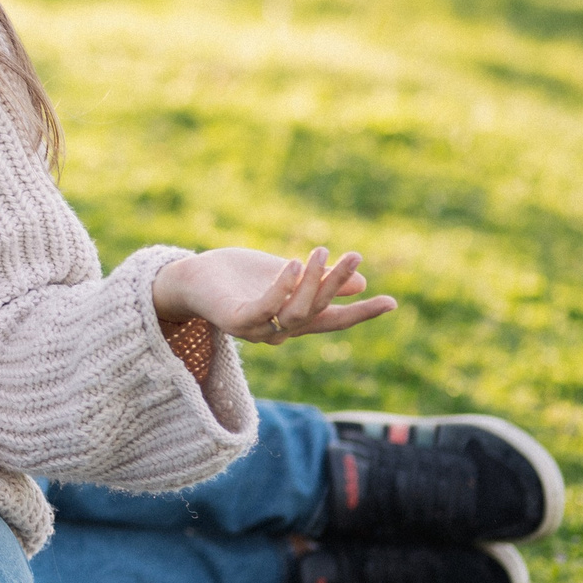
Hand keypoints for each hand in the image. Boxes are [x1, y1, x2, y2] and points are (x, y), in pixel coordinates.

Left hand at [152, 247, 396, 345]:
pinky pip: (266, 307)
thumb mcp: (285, 274)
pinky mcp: (236, 321)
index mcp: (292, 320)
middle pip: (318, 311)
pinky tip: (294, 264)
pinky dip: (282, 287)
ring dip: (313, 282)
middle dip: (338, 284)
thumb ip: (316, 280)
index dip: (361, 312)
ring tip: (322, 251)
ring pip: (297, 311)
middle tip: (356, 256)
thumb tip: (360, 280)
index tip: (392, 302)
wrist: (189, 278)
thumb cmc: (236, 276)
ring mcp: (257, 329)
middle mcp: (279, 331)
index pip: (333, 320)